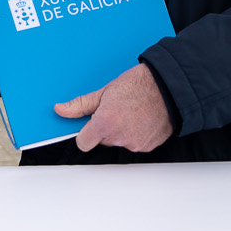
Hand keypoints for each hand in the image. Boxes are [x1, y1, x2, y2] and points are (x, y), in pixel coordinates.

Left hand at [54, 63, 173, 152]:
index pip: (83, 143)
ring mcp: (134, 143)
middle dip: (105, 128)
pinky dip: (136, 134)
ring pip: (119, 142)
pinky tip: (141, 118)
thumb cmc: (138, 85)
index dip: (85, 132)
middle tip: (116, 111)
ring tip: (131, 112)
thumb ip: (81, 105)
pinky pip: (135, 143)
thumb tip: (62, 110)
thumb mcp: (104, 92)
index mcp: (104, 125)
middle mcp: (119, 138)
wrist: (168, 87)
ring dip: (121, 131)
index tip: (89, 124)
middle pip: (102, 141)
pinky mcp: (148, 146)